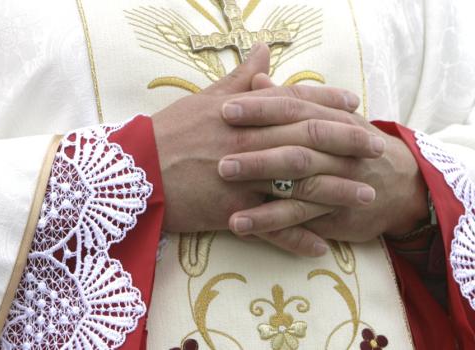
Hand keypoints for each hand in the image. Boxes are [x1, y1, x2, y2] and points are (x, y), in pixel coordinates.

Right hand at [152, 44, 363, 233]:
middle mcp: (249, 143)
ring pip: (297, 185)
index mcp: (243, 113)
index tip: (356, 105)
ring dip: (335, 192)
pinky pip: (271, 228)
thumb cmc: (168, 132)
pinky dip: (297, 238)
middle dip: (347, 143)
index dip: (329, 102)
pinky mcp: (232, 212)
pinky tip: (322, 245)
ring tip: (365, 197)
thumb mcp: (203, 99)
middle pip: (308, 141)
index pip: (295, 103)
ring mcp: (243, 179)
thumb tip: (264, 49)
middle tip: (376, 150)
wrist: (134, 170)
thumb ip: (239, 78)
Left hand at [220, 80, 427, 253]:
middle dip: (256, 149)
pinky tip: (238, 224)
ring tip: (223, 186)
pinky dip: (269, 222)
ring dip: (259, 183)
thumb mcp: (326, 118)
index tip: (225, 108)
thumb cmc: (349, 146)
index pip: (294, 108)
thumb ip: (289, 101)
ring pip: (296, 183)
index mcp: (330, 119)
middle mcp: (335, 149)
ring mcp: (336, 182)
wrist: (398, 186)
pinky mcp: (332, 213)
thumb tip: (256, 77)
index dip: (261, 108)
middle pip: (295, 145)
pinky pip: (298, 217)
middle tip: (219, 155)